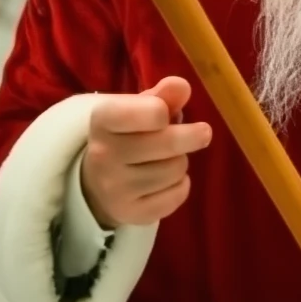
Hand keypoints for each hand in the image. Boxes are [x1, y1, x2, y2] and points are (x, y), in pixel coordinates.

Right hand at [81, 77, 211, 229]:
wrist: (97, 181)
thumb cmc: (126, 134)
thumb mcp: (139, 108)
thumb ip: (163, 95)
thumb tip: (183, 87)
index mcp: (103, 120)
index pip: (150, 111)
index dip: (164, 110)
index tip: (165, 113)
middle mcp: (104, 155)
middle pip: (170, 142)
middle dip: (191, 136)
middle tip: (203, 132)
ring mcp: (115, 189)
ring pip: (176, 169)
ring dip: (181, 160)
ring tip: (170, 158)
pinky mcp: (131, 214)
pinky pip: (177, 194)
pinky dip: (181, 185)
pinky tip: (167, 180)